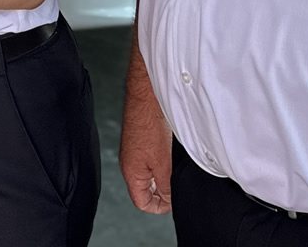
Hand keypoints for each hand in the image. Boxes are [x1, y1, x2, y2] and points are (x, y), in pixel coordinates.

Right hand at [120, 79, 173, 213]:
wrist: (146, 99)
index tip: (173, 202)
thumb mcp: (163, 164)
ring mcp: (134, 154)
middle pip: (145, 190)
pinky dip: (162, 163)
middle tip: (177, 185)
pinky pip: (151, 161)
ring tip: (175, 169)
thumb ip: (166, 186)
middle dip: (162, 192)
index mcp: (131, 174)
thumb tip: (170, 200)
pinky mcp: (140, 143)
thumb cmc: (148, 126)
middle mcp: (130, 165)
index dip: (159, 207)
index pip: (142, 202)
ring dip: (163, 177)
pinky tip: (172, 155)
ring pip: (150, 175)